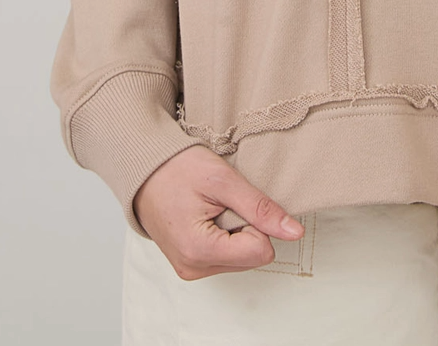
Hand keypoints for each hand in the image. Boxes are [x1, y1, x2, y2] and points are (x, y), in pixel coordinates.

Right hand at [132, 144, 304, 280]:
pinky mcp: (190, 264)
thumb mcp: (223, 180)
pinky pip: (225, 256)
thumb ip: (260, 208)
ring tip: (211, 207)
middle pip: (252, 257)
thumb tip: (294, 232)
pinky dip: (224, 235)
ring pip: (241, 257)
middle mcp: (193, 268)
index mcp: (200, 251)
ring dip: (235, 230)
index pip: (261, 251)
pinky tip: (206, 215)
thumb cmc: (177, 168)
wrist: (144, 169)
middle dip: (245, 226)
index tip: (235, 201)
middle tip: (220, 202)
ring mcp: (190, 269)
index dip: (257, 221)